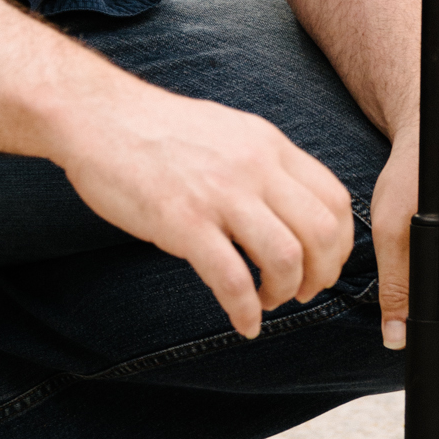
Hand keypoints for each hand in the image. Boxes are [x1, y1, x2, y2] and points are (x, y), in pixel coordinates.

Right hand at [54, 84, 354, 339]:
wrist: (99, 116)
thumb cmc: (160, 131)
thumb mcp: (230, 133)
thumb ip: (264, 165)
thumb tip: (293, 206)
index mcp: (269, 145)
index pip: (335, 199)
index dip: (340, 244)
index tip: (323, 265)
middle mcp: (254, 167)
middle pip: (321, 233)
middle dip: (321, 275)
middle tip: (301, 292)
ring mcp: (219, 194)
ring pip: (286, 258)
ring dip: (285, 293)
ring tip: (268, 302)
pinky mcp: (182, 222)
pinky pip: (232, 279)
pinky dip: (246, 311)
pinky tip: (243, 323)